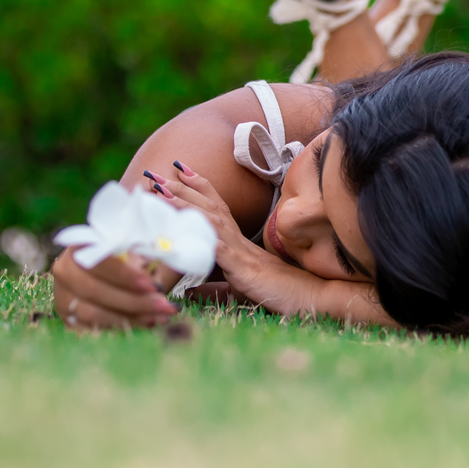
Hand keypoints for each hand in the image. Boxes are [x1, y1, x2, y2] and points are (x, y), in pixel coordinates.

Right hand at [51, 247, 181, 329]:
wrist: (107, 267)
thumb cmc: (129, 253)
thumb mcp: (138, 246)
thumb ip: (150, 252)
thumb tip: (170, 258)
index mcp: (80, 245)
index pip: (99, 262)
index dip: (126, 276)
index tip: (154, 286)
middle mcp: (65, 271)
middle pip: (94, 291)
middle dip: (133, 302)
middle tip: (165, 307)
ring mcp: (63, 298)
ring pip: (92, 314)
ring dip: (129, 318)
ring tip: (159, 317)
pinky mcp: (68, 320)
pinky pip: (91, 330)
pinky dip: (120, 329)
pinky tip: (145, 325)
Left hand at [152, 163, 306, 308]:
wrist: (312, 297)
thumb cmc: (281, 293)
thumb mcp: (240, 289)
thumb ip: (214, 289)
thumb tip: (189, 291)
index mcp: (239, 243)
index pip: (217, 207)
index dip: (198, 188)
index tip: (178, 171)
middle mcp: (239, 240)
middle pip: (209, 206)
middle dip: (182, 187)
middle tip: (157, 171)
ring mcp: (241, 251)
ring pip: (210, 219)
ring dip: (185, 201)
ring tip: (160, 188)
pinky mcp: (243, 267)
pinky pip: (217, 246)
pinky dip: (199, 231)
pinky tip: (182, 222)